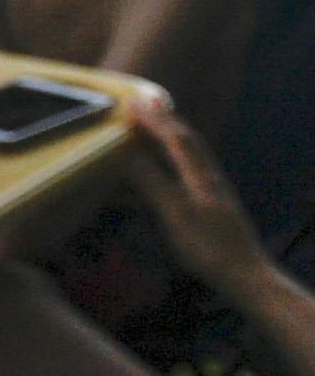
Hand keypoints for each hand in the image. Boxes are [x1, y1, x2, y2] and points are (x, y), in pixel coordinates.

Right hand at [125, 93, 270, 291]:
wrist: (246, 274)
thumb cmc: (208, 250)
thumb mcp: (176, 218)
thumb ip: (154, 185)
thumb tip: (130, 157)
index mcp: (200, 178)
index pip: (175, 140)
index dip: (153, 121)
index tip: (132, 104)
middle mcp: (210, 177)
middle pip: (188, 139)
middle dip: (166, 119)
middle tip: (144, 101)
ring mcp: (215, 189)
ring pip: (194, 151)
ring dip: (173, 132)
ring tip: (157, 120)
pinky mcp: (216, 201)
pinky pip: (194, 166)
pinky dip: (178, 153)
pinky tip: (173, 160)